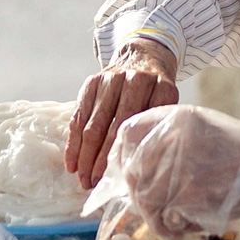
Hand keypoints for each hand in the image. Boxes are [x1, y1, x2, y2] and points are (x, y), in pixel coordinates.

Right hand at [67, 37, 179, 188]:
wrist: (143, 55)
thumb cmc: (156, 91)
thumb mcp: (167, 104)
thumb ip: (157, 126)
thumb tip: (144, 169)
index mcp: (162, 87)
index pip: (142, 125)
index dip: (128, 153)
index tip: (121, 177)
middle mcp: (136, 81)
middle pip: (115, 127)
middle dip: (102, 160)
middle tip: (95, 184)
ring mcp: (111, 79)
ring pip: (93, 125)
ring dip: (85, 156)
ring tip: (83, 179)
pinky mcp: (92, 82)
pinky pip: (79, 117)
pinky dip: (74, 143)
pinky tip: (72, 163)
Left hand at [105, 106, 239, 239]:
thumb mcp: (208, 130)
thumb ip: (172, 141)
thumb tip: (136, 164)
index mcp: (179, 118)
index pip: (128, 133)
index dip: (122, 156)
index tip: (129, 174)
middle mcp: (173, 138)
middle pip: (134, 173)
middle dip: (142, 197)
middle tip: (160, 209)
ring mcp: (178, 167)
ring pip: (146, 202)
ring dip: (159, 219)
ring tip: (179, 223)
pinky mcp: (187, 196)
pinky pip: (165, 221)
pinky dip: (176, 231)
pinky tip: (193, 228)